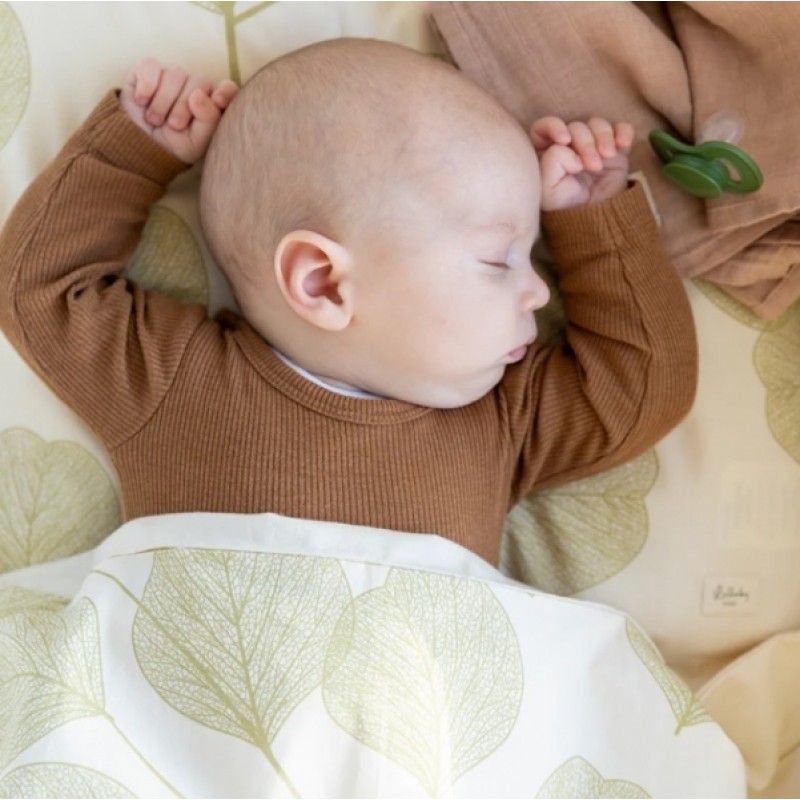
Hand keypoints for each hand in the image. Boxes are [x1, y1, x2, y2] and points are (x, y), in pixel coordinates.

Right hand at [119, 59, 238, 163]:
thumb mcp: (195, 143)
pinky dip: (146, 87)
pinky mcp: (149, 70)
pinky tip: (142, 102)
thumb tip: (198, 94)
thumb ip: (207, 121)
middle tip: (173, 125)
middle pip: (199, 81)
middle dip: (183, 106)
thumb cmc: (175, 145)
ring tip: (155, 120)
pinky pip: (150, 67)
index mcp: (213, 105)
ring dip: (162, 102)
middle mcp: (196, 87)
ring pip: (175, 75)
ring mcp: (174, 77)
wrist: (140, 143)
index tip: (218, 101)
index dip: (225, 91)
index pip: (228, 89)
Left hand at [531, 117, 633, 210]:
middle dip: (585, 143)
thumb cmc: (567, 205)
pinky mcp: (615, 148)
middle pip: (575, 126)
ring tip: (607, 157)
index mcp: (547, 153)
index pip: (542, 127)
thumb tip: (568, 149)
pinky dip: (623, 132)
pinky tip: (623, 144)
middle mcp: (569, 145)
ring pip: (597, 124)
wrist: (597, 217)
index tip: (564, 139)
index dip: (553, 126)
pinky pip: (621, 128)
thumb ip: (550, 164)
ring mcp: (593, 145)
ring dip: (604, 137)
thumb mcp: (549, 191)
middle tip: (592, 166)